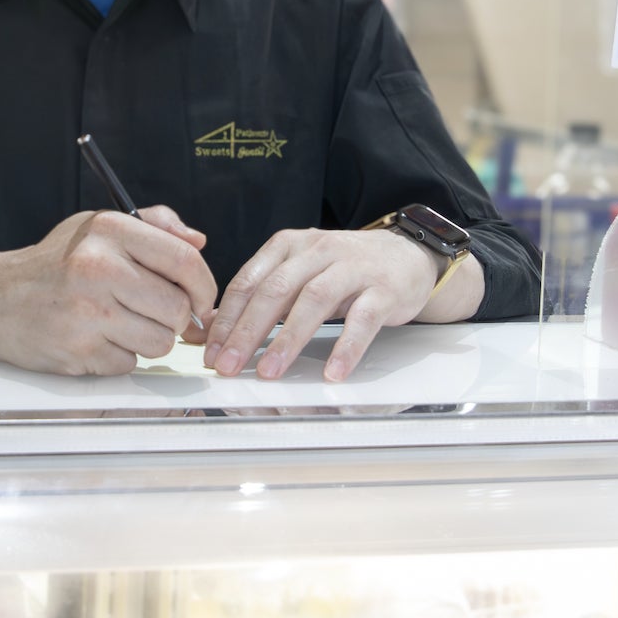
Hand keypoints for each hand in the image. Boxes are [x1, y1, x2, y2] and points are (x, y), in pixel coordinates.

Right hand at [0, 207, 215, 376]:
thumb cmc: (52, 263)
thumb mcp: (95, 227)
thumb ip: (152, 226)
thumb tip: (199, 241)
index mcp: (108, 231)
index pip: (184, 261)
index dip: (203, 286)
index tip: (200, 299)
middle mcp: (97, 268)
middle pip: (177, 308)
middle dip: (176, 319)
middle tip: (158, 315)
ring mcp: (87, 313)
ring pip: (159, 342)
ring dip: (149, 340)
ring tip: (121, 324)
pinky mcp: (77, 351)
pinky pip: (128, 364)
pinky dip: (119, 357)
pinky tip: (95, 339)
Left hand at [206, 228, 439, 382]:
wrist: (406, 255)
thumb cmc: (343, 269)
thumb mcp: (298, 271)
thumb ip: (260, 295)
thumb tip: (211, 329)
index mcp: (288, 245)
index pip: (249, 281)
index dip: (227, 318)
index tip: (211, 351)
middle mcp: (317, 251)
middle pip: (275, 291)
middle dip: (247, 331)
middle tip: (229, 365)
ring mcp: (352, 268)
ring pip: (313, 301)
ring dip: (288, 340)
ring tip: (270, 372)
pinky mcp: (383, 289)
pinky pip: (362, 320)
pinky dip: (346, 347)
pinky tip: (333, 372)